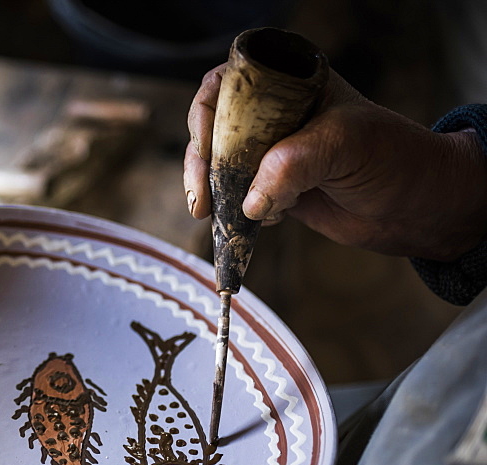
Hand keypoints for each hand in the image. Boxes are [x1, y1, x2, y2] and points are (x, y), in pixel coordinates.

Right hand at [183, 65, 486, 261]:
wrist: (420, 208)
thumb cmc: (395, 159)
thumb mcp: (344, 145)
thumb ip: (291, 164)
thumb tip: (248, 200)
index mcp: (291, 84)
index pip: (228, 85)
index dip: (208, 116)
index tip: (208, 150)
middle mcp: (276, 115)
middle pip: (213, 128)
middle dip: (202, 163)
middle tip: (202, 197)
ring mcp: (273, 153)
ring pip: (219, 166)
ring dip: (212, 192)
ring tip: (215, 215)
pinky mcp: (274, 189)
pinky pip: (236, 197)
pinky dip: (233, 213)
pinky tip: (254, 222)